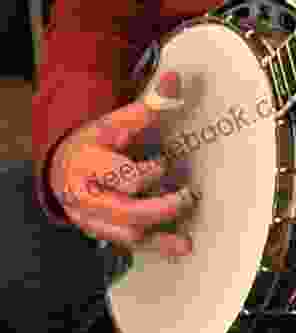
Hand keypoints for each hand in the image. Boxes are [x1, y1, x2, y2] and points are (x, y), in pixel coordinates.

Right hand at [50, 71, 192, 256]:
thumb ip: (148, 105)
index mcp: (88, 159)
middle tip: (188, 193)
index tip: (167, 154)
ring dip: (162, 220)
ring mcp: (92, 216)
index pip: (119, 164)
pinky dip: (161, 244)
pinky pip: (134, 245)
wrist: (64, 170)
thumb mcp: (115, 122)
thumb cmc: (96, 145)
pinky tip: (184, 243)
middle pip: (126, 204)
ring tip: (185, 204)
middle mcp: (85, 191)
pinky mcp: (104, 232)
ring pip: (129, 228)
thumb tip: (177, 80)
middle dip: (160, 203)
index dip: (148, 162)